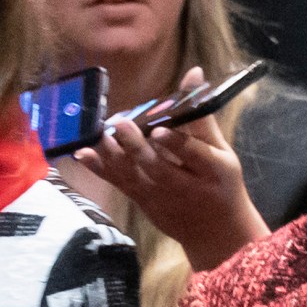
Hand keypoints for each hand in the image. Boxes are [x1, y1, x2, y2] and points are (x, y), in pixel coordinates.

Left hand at [70, 67, 269, 271]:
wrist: (217, 234)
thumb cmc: (221, 183)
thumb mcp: (223, 152)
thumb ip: (201, 115)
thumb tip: (193, 72)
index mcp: (213, 171)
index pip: (194, 155)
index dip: (176, 143)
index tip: (158, 129)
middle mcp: (186, 187)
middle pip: (158, 168)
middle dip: (137, 147)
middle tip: (120, 124)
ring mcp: (162, 198)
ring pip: (135, 177)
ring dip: (113, 156)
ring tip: (98, 135)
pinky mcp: (144, 203)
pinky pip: (120, 184)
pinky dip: (100, 169)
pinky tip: (83, 153)